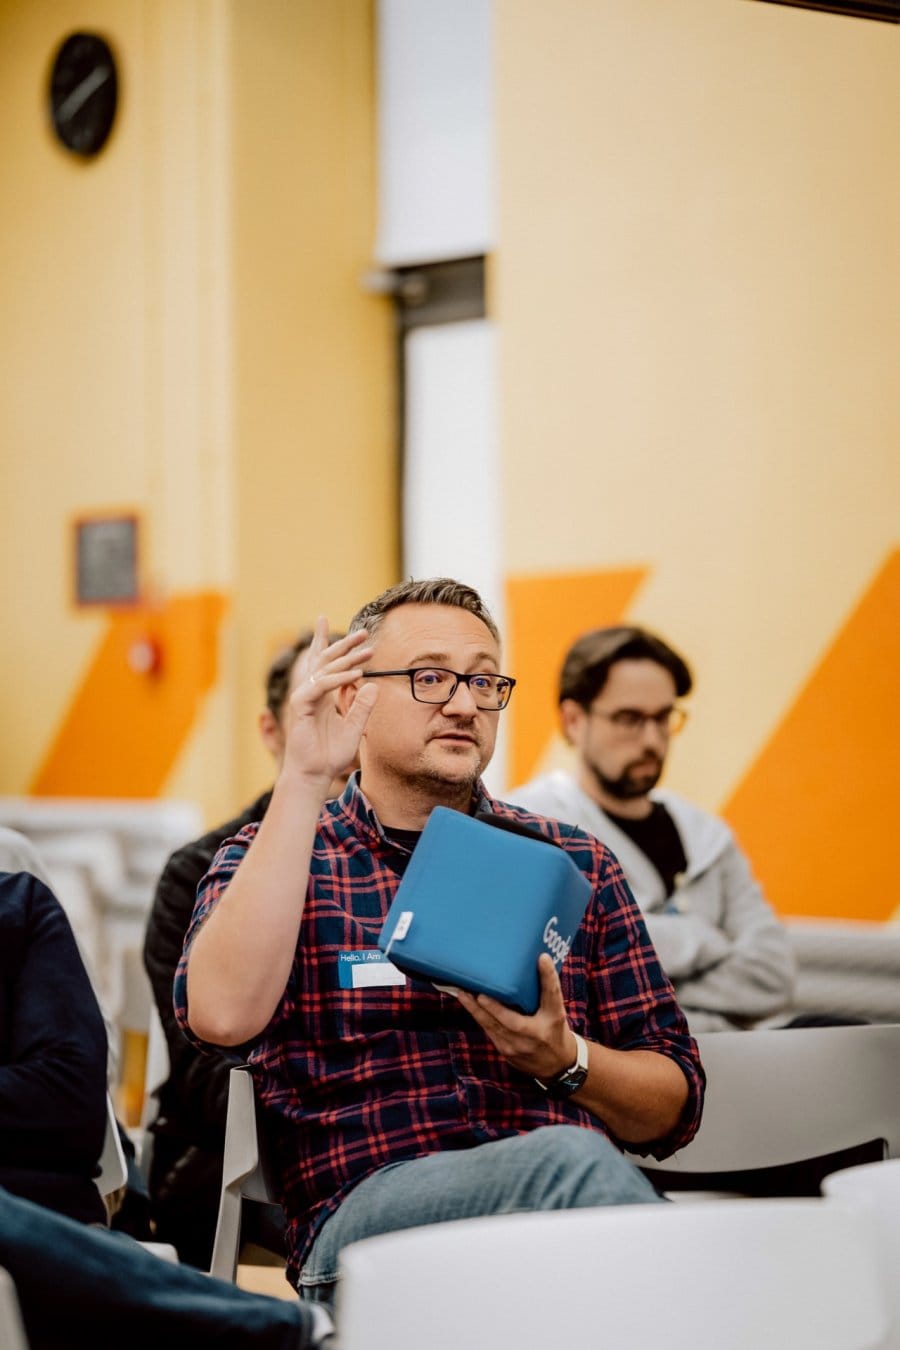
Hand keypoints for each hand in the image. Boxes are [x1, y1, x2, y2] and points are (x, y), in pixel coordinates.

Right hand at [280, 619, 377, 792]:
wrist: (315, 775)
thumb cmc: (330, 755)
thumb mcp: (355, 728)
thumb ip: (362, 706)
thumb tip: (373, 685)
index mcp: (322, 695)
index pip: (327, 664)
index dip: (334, 644)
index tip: (353, 633)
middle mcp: (312, 692)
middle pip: (326, 659)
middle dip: (344, 644)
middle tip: (364, 632)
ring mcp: (304, 698)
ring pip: (325, 669)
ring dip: (347, 658)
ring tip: (367, 651)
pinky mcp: (300, 706)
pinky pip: (322, 687)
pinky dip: (339, 679)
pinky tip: (357, 675)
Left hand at [456, 953, 577, 1080]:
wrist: (557, 1065)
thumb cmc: (555, 1030)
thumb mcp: (556, 1010)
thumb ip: (546, 989)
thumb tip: (539, 958)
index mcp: (554, 1019)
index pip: (552, 995)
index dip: (548, 977)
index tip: (542, 958)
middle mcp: (536, 1035)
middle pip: (512, 1020)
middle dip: (493, 1006)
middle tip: (479, 990)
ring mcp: (518, 1046)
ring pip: (493, 1027)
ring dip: (476, 1010)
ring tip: (463, 993)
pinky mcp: (505, 1051)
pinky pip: (489, 1031)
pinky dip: (478, 1017)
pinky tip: (468, 1003)